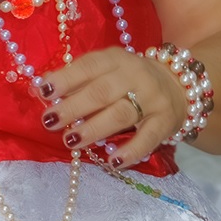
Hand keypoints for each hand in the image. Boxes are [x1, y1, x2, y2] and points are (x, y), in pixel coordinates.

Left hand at [37, 47, 191, 169]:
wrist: (180, 85)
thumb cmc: (130, 80)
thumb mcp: (107, 70)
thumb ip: (78, 79)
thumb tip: (40, 90)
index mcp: (116, 59)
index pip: (89, 66)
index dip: (66, 78)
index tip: (44, 91)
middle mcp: (135, 75)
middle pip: (101, 92)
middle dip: (73, 107)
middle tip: (50, 121)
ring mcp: (152, 99)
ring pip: (121, 114)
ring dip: (93, 128)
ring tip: (71, 140)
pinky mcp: (165, 122)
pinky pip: (148, 139)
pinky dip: (130, 151)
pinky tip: (112, 161)